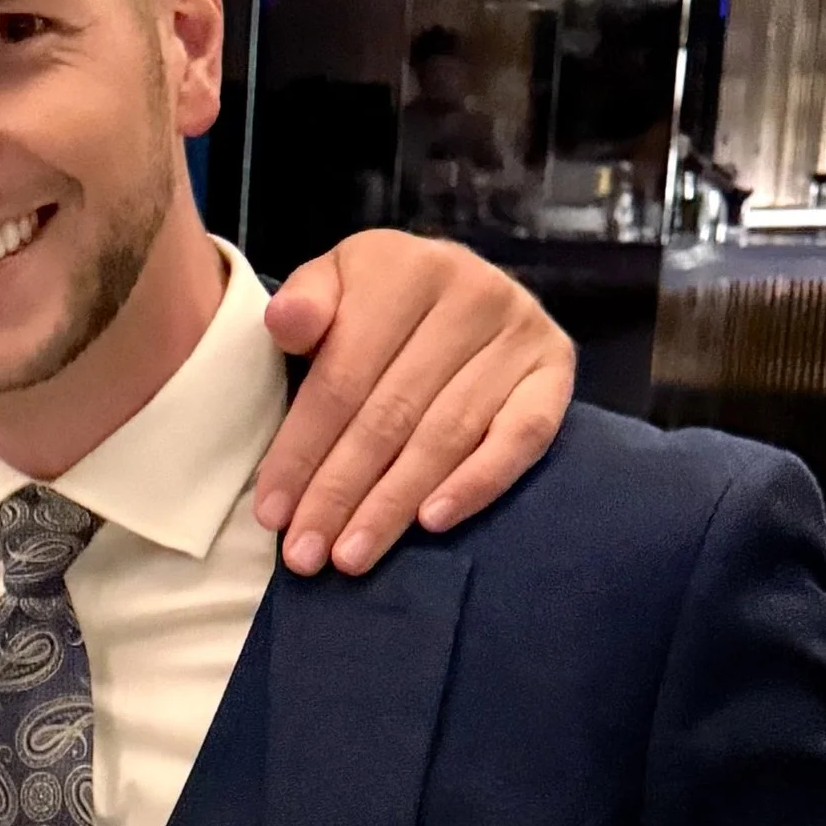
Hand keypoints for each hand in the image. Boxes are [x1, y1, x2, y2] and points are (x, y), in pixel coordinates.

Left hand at [255, 232, 574, 576]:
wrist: (457, 284)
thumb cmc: (378, 300)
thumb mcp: (333, 285)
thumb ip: (304, 303)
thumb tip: (286, 323)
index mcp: (405, 268)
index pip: (343, 377)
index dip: (302, 450)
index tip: (270, 512)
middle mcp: (472, 293)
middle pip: (391, 415)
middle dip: (340, 493)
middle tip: (306, 554)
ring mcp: (521, 332)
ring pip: (446, 436)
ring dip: (393, 506)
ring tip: (351, 556)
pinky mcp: (556, 370)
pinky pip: (521, 439)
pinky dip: (476, 484)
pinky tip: (432, 523)